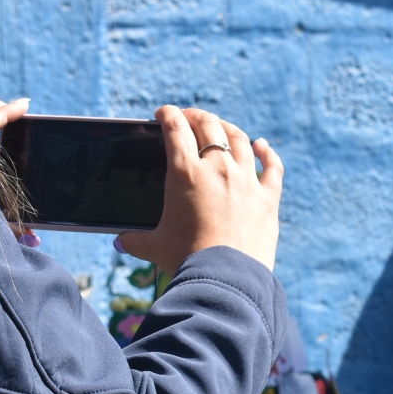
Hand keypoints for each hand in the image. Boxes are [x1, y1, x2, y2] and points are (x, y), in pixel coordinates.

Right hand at [116, 106, 283, 274]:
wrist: (226, 280)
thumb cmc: (186, 261)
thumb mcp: (155, 247)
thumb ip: (135, 239)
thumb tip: (120, 242)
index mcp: (185, 173)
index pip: (175, 128)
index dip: (167, 115)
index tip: (163, 113)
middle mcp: (217, 168)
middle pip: (208, 126)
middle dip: (195, 116)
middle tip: (189, 118)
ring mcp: (246, 181)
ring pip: (239, 139)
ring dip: (227, 128)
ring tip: (220, 127)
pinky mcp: (268, 198)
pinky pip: (272, 167)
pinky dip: (267, 153)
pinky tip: (262, 146)